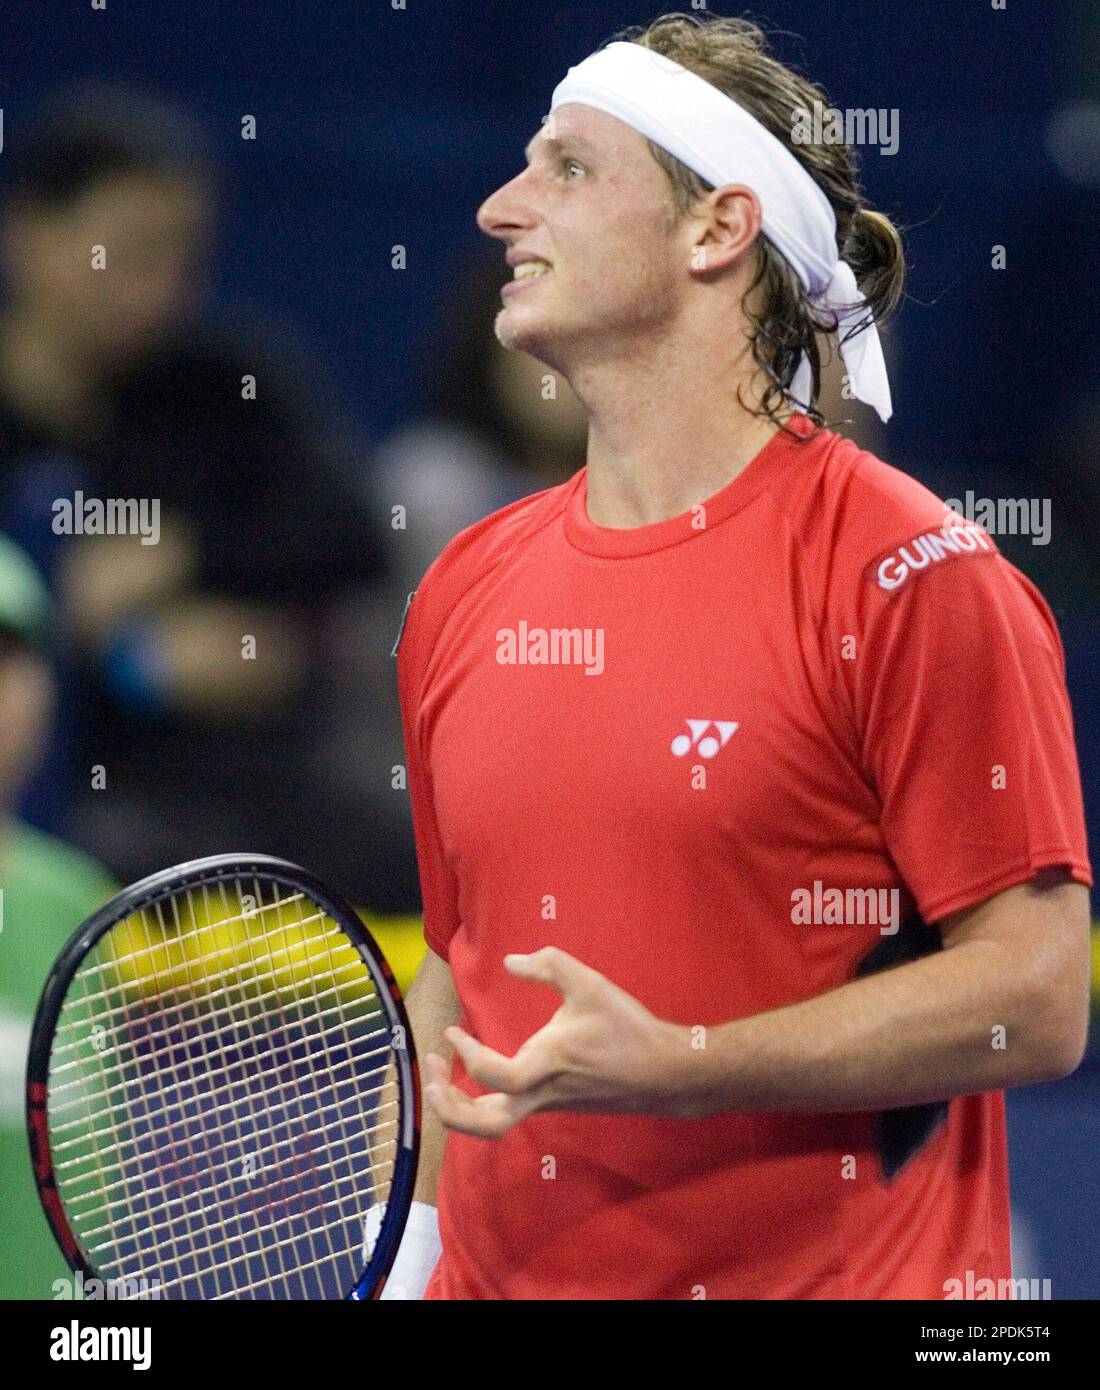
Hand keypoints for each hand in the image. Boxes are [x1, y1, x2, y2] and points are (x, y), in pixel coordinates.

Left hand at [423, 947, 691, 1138]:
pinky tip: (483, 1071)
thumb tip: (510, 961)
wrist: (664, 1072)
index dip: (468, 1057)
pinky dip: (482, 1099)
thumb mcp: (589, 984)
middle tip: (431, 1075)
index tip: (454, 1033)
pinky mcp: (554, 1103)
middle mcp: (541, 1093)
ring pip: (492, 1125)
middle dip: (449, 1107)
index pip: (494, 1076)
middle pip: (484, 1126)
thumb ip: (548, 964)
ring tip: (443, 1076)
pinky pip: (508, 1112)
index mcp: (546, 1065)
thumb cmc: (627, 1028)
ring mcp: (547, 1104)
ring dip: (461, 1107)